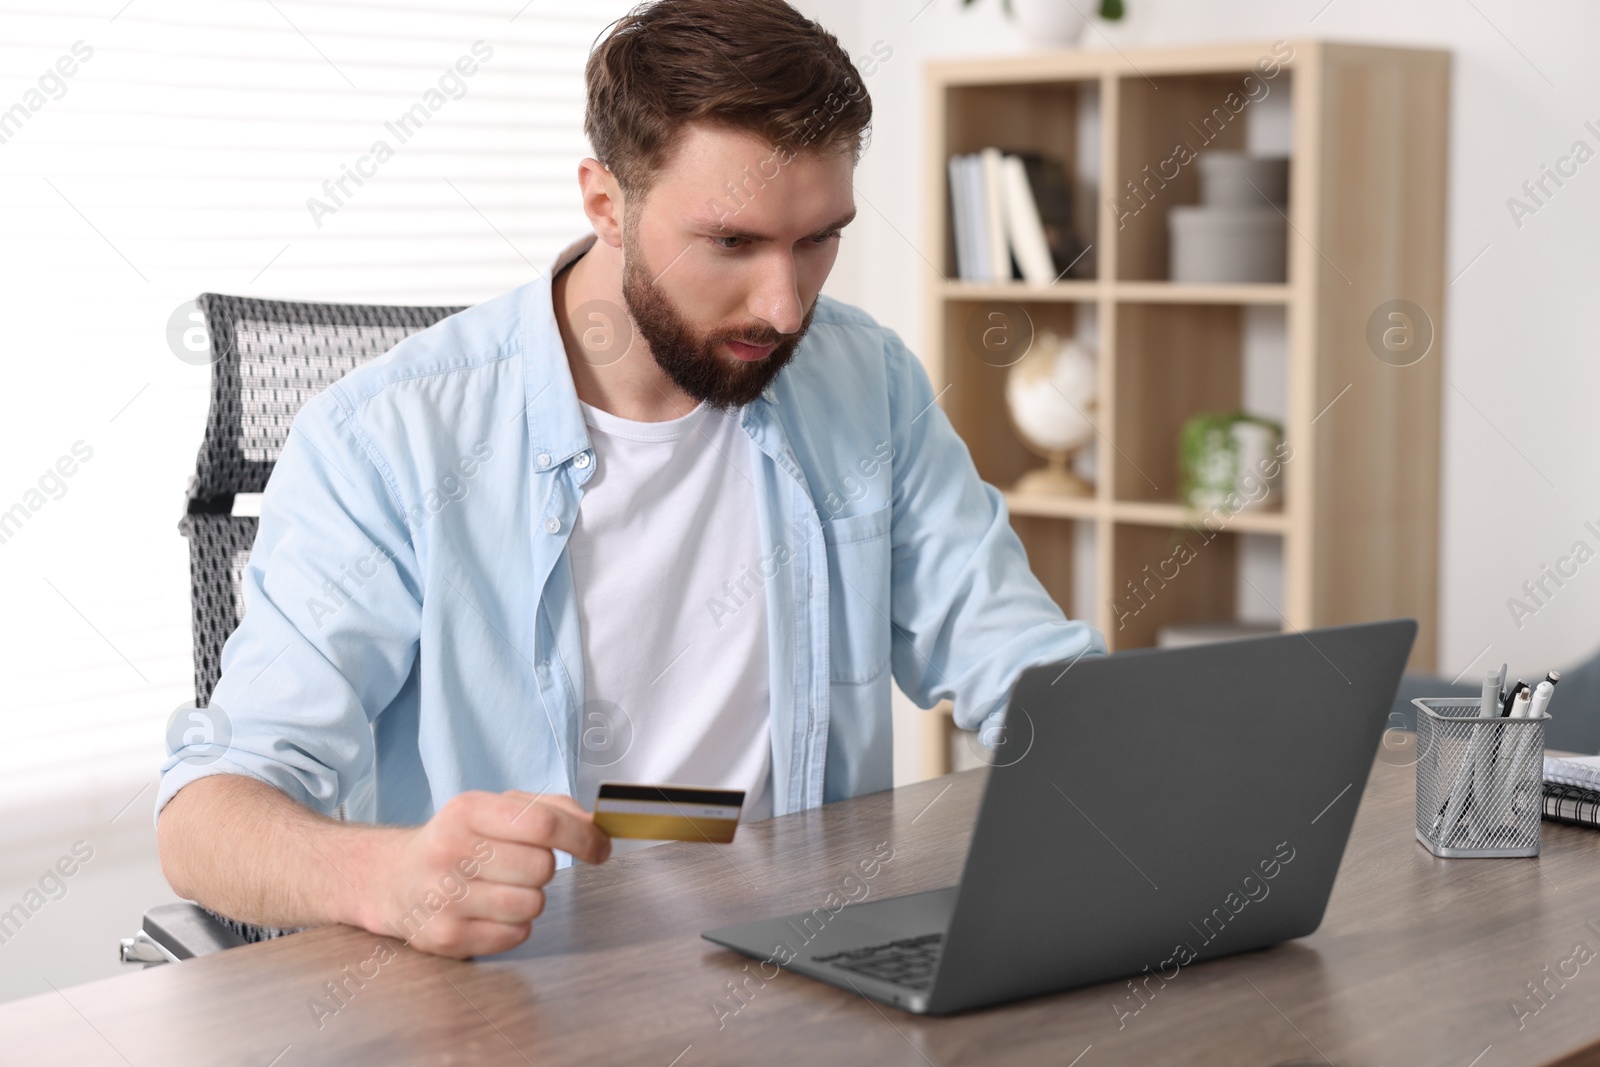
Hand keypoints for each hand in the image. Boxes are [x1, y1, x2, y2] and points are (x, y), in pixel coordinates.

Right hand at [360, 789, 609, 957]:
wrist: (395, 878)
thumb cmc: (460, 840)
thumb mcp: (496, 808)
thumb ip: (551, 809)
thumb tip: (595, 828)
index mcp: (467, 810)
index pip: (542, 823)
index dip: (582, 837)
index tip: (600, 848)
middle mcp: (449, 851)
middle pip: (541, 867)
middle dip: (544, 868)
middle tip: (519, 866)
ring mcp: (443, 898)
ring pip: (532, 904)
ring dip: (531, 899)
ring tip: (502, 888)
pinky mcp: (444, 937)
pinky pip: (515, 935)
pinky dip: (514, 926)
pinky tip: (489, 911)